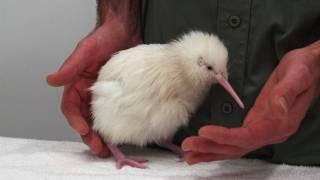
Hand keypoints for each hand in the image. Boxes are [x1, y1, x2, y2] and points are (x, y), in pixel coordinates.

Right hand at [46, 21, 140, 156]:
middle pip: (84, 118)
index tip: (85, 131)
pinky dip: (115, 124)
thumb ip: (70, 67)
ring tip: (108, 149)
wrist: (123, 32)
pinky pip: (114, 113)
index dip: (76, 121)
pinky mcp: (117, 95)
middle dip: (89, 135)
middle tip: (99, 148)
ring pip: (98, 119)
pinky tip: (121, 133)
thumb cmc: (102, 38)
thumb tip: (52, 80)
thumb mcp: (85, 51)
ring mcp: (102, 95)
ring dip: (101, 135)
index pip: (71, 108)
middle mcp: (87, 92)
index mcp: (76, 84)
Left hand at [182, 40, 319, 164]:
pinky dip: (218, 144)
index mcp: (280, 123)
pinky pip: (235, 140)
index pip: (248, 136)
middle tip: (187, 147)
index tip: (204, 132)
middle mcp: (271, 132)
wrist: (311, 67)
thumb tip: (275, 111)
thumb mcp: (297, 75)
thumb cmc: (304, 68)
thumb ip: (286, 93)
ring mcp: (263, 129)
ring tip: (188, 155)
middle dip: (211, 147)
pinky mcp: (256, 124)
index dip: (225, 137)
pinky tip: (204, 146)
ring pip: (234, 147)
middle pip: (237, 146)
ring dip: (210, 151)